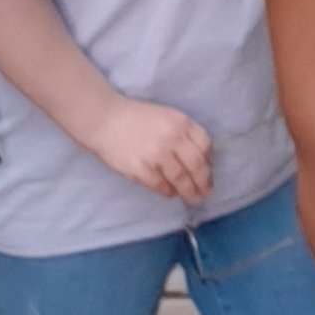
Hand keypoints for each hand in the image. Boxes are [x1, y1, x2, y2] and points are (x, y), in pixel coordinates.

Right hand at [81, 98, 214, 201]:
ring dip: (188, 192)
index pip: (205, 145)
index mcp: (181, 122)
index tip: (208, 172)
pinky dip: (168, 192)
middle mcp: (172, 138)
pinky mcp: (141, 169)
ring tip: (192, 198)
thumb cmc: (137, 118)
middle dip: (203, 183)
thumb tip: (199, 159)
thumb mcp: (166, 116)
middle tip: (204, 193)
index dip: (209, 162)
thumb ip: (183, 133)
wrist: (105, 119)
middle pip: (197, 166)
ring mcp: (157, 154)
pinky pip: (161, 186)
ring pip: (181, 179)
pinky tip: (170, 193)